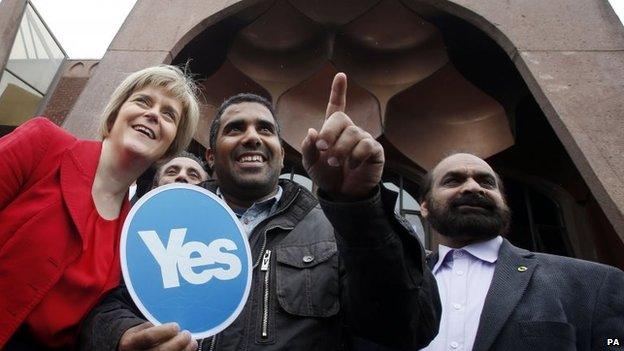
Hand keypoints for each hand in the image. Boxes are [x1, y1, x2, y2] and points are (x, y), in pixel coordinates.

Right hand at [118, 322, 197, 350]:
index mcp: (131, 342)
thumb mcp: (141, 329)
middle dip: (177, 342)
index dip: (164, 331)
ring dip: (183, 350)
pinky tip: (189, 349)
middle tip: (187, 334)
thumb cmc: (140, 336)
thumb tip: (175, 327)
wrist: (130, 350)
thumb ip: (154, 328)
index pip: (149, 337)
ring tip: (192, 342)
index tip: (176, 326)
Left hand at [301, 73, 383, 199]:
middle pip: (341, 118)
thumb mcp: (311, 164)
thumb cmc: (327, 176)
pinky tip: (353, 165)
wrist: (342, 195)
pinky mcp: (375, 151)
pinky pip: (367, 145)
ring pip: (353, 133)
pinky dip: (357, 156)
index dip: (338, 91)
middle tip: (323, 149)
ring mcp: (363, 139)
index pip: (336, 107)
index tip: (340, 75)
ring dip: (341, 149)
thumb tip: (312, 131)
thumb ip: (308, 148)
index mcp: (333, 130)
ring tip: (336, 163)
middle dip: (329, 132)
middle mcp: (349, 131)